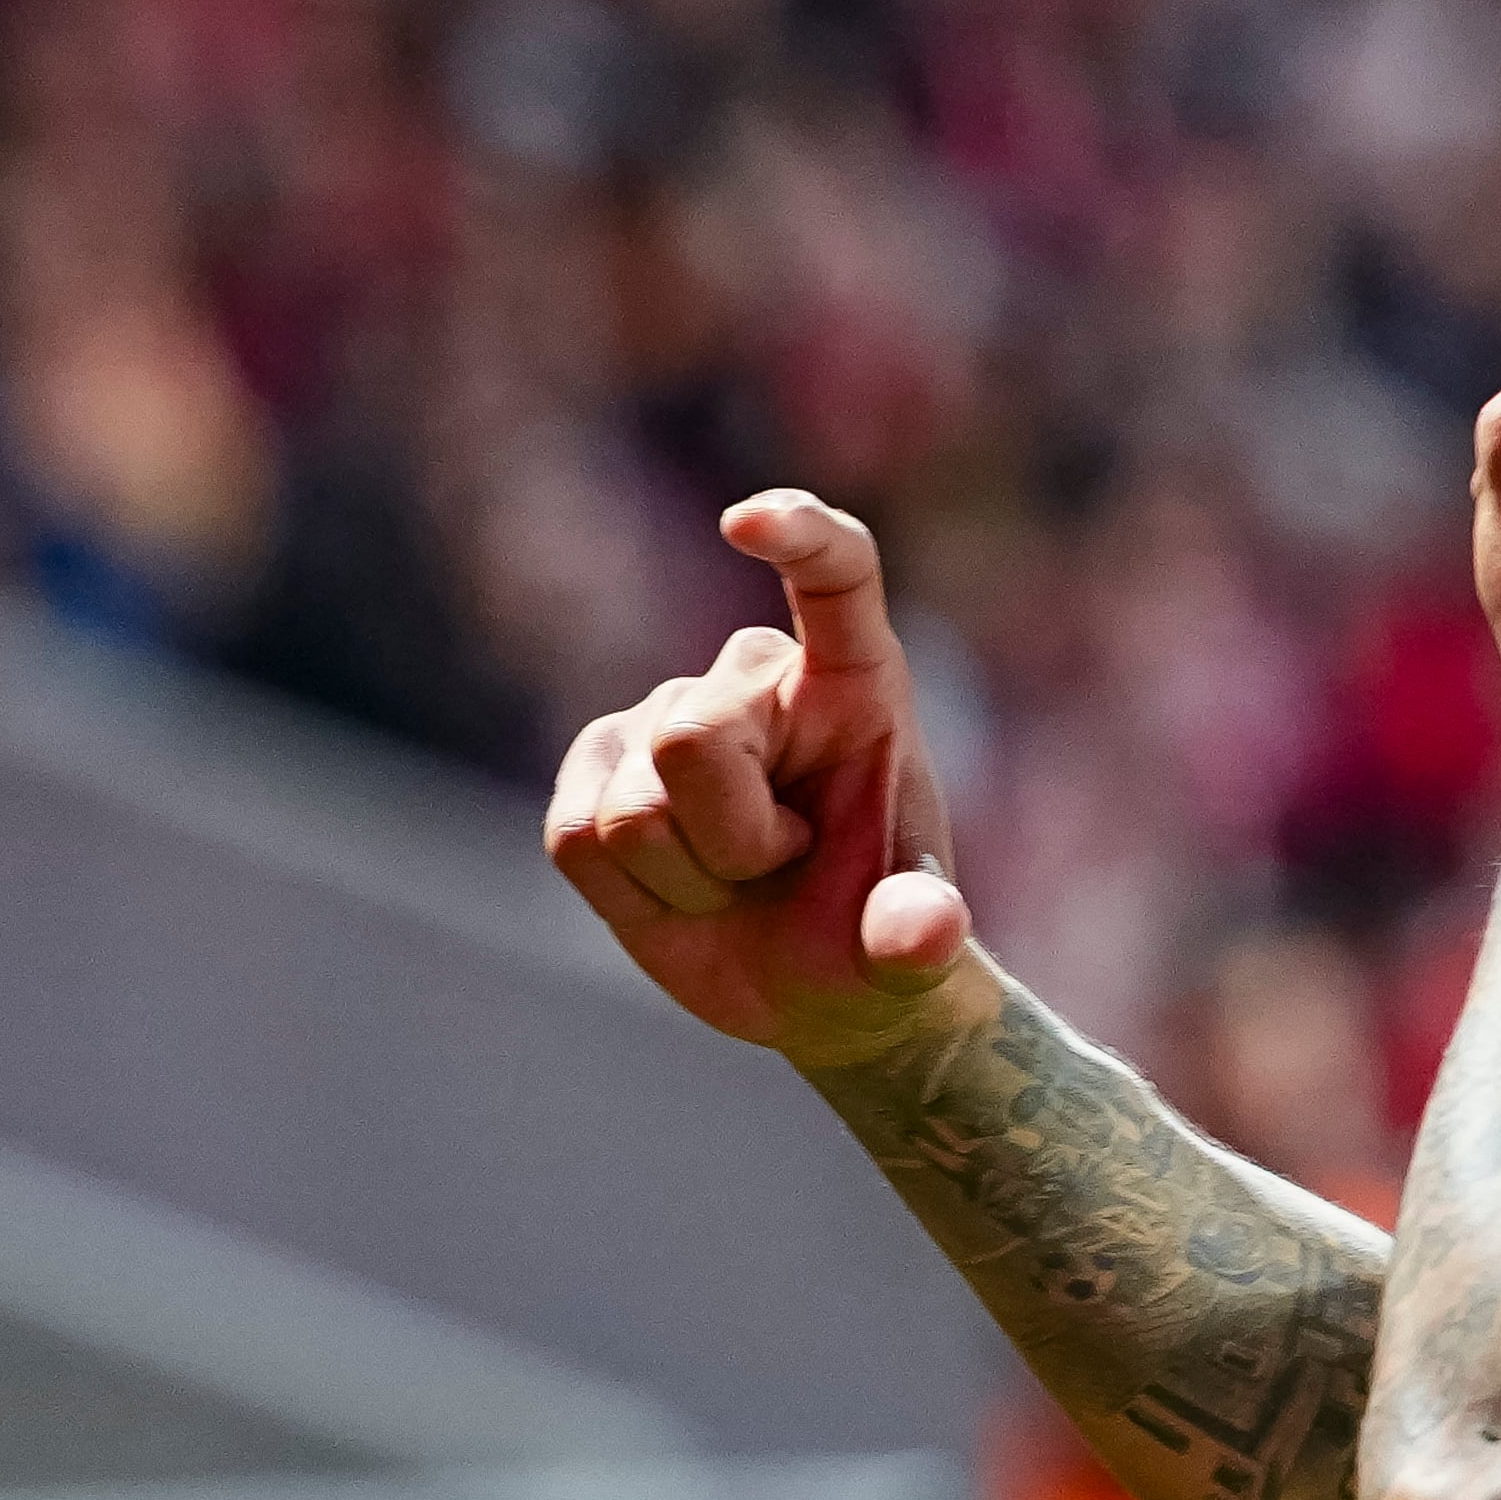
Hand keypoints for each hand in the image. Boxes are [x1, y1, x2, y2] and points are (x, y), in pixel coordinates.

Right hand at [545, 492, 973, 1062]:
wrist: (812, 978)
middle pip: (693, 743)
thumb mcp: (915, 946)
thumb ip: (924, 935)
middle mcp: (752, 677)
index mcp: (854, 679)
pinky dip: (630, 895)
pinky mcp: (595, 764)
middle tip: (784, 865)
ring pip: (631, 812)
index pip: (837, 574)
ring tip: (736, 880)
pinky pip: (576, 836)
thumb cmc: (872, 929)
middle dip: (734, 844)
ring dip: (688, 880)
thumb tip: (921, 937)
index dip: (797, 536)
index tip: (749, 521)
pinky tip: (678, 888)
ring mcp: (663, 713)